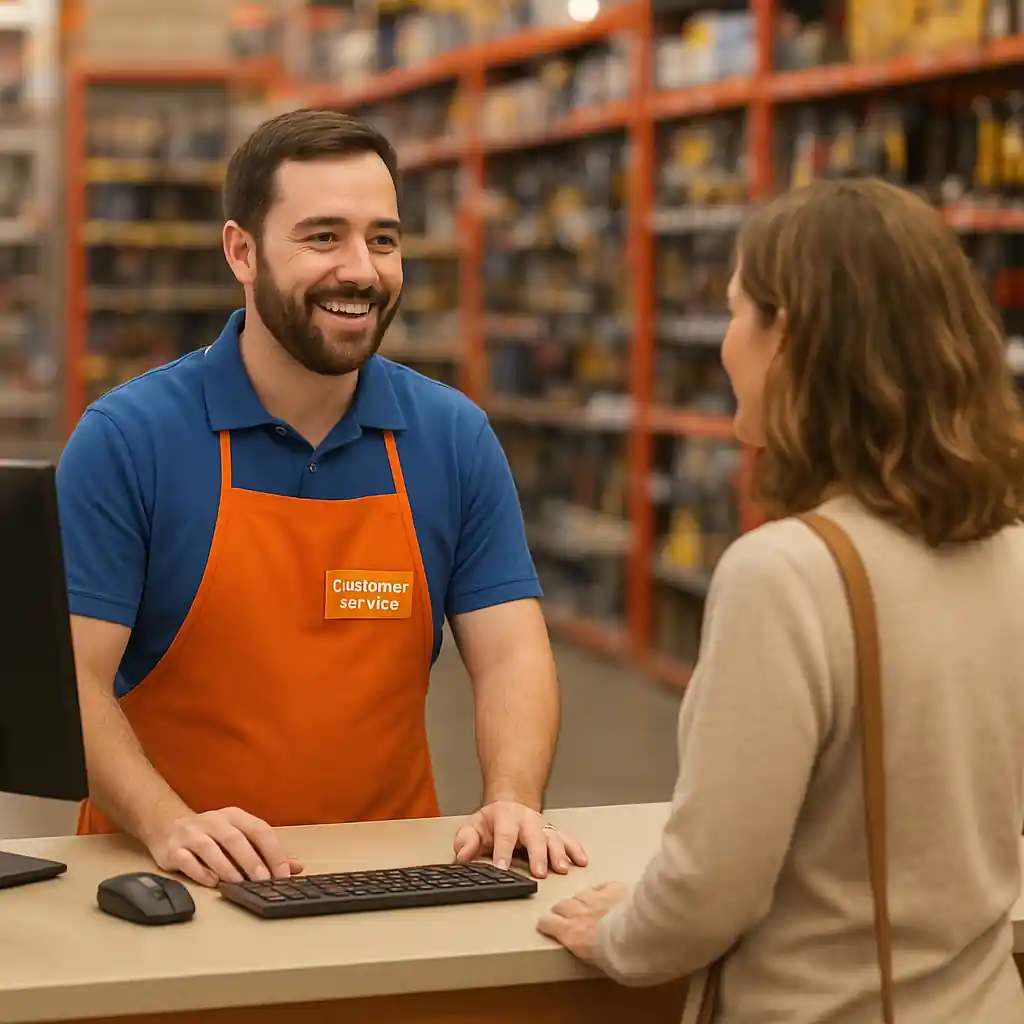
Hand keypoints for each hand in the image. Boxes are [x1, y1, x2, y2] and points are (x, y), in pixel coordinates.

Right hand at [147, 806, 303, 887]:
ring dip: (226, 867)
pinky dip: (200, 872)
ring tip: (239, 883)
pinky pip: (187, 861)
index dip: (273, 851)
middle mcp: (213, 821)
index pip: (259, 830)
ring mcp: (192, 834)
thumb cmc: (211, 835)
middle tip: (264, 880)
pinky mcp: (174, 849)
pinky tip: (212, 883)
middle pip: (235, 839)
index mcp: (234, 816)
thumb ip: (265, 852)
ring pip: (210, 848)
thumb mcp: (239, 836)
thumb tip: (296, 867)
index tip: (284, 873)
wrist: (167, 826)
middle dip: (251, 860)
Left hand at [453, 801, 587, 878]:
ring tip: (562, 869)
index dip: (502, 852)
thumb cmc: (492, 822)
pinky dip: (575, 849)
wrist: (511, 805)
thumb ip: (465, 841)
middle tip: (539, 872)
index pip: (504, 835)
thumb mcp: (473, 827)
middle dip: (537, 854)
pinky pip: (568, 839)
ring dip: (558, 853)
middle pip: (533, 836)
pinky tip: (581, 861)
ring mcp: (542, 826)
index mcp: (505, 817)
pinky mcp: (554, 832)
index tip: (501, 868)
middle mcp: (526, 820)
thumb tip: (462, 856)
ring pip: (553, 837)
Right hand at [537, 882, 629, 964]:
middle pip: (562, 905)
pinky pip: (602, 886)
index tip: (544, 924)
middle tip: (563, 912)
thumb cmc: (623, 957)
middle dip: (562, 909)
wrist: (641, 934)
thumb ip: (594, 955)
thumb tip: (601, 959)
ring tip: (583, 902)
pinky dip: (601, 890)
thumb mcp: (603, 965)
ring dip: (580, 898)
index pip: (549, 924)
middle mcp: (580, 913)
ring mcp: (596, 897)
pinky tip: (604, 892)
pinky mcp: (613, 888)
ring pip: (580, 893)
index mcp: (573, 934)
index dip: (546, 923)